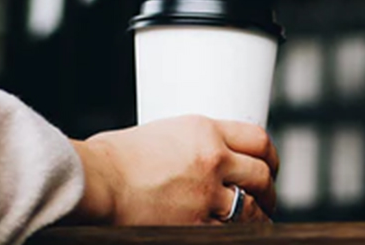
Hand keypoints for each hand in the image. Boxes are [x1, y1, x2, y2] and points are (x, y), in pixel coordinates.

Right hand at [68, 116, 279, 224]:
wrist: (94, 181)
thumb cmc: (111, 159)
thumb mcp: (160, 134)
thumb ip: (188, 144)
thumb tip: (198, 156)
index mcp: (205, 130)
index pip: (257, 139)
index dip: (270, 155)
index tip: (270, 164)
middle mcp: (213, 158)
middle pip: (261, 174)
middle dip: (269, 189)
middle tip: (268, 196)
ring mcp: (207, 192)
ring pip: (252, 206)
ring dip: (260, 214)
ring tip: (260, 219)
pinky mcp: (195, 222)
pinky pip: (229, 230)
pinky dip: (236, 232)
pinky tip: (238, 234)